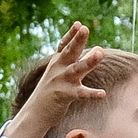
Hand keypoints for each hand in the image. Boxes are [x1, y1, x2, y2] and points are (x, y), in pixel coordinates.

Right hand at [3, 21, 109, 137]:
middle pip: (70, 52)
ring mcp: (61, 81)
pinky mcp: (64, 95)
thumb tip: (98, 49)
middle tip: (85, 28)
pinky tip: (102, 94)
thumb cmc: (50, 91)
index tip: (79, 24)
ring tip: (100, 52)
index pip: (64, 45)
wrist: (35, 113)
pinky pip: (81, 94)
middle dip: (78, 40)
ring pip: (76, 69)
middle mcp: (58, 69)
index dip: (71, 34)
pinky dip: (91, 94)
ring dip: (88, 61)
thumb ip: (78, 61)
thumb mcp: (60, 73)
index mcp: (57, 62)